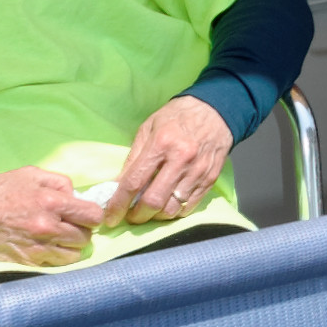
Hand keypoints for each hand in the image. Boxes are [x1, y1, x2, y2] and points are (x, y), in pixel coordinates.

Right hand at [0, 165, 103, 264]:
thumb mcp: (30, 173)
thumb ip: (59, 182)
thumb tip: (75, 196)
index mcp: (50, 202)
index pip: (92, 215)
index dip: (91, 214)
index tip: (84, 213)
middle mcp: (47, 228)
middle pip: (85, 237)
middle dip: (82, 229)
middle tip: (71, 224)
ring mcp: (37, 248)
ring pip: (74, 255)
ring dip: (72, 246)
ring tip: (61, 237)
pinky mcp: (27, 262)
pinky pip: (56, 264)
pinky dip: (58, 257)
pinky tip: (49, 247)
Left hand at [103, 97, 234, 225]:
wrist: (216, 110)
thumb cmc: (177, 117)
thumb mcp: (148, 128)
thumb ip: (133, 158)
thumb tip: (118, 186)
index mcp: (161, 143)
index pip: (134, 182)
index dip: (118, 204)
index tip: (110, 217)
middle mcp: (180, 159)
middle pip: (153, 201)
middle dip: (137, 216)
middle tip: (130, 216)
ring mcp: (197, 171)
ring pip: (171, 209)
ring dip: (155, 216)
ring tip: (149, 211)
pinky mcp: (210, 179)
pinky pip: (189, 207)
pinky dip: (174, 212)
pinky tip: (167, 205)